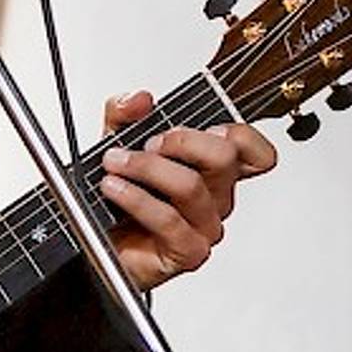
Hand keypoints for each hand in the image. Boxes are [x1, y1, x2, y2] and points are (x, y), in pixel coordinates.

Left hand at [96, 90, 278, 290]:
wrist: (97, 246)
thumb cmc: (115, 200)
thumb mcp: (116, 143)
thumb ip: (124, 114)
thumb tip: (139, 99)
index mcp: (211, 171)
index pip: (254, 151)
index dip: (239, 134)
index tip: (201, 126)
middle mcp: (214, 198)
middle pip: (225, 158)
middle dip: (181, 141)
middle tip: (148, 142)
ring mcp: (204, 226)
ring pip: (191, 186)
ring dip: (146, 168)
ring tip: (114, 163)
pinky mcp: (187, 252)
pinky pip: (170, 221)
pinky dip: (136, 200)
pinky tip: (115, 189)